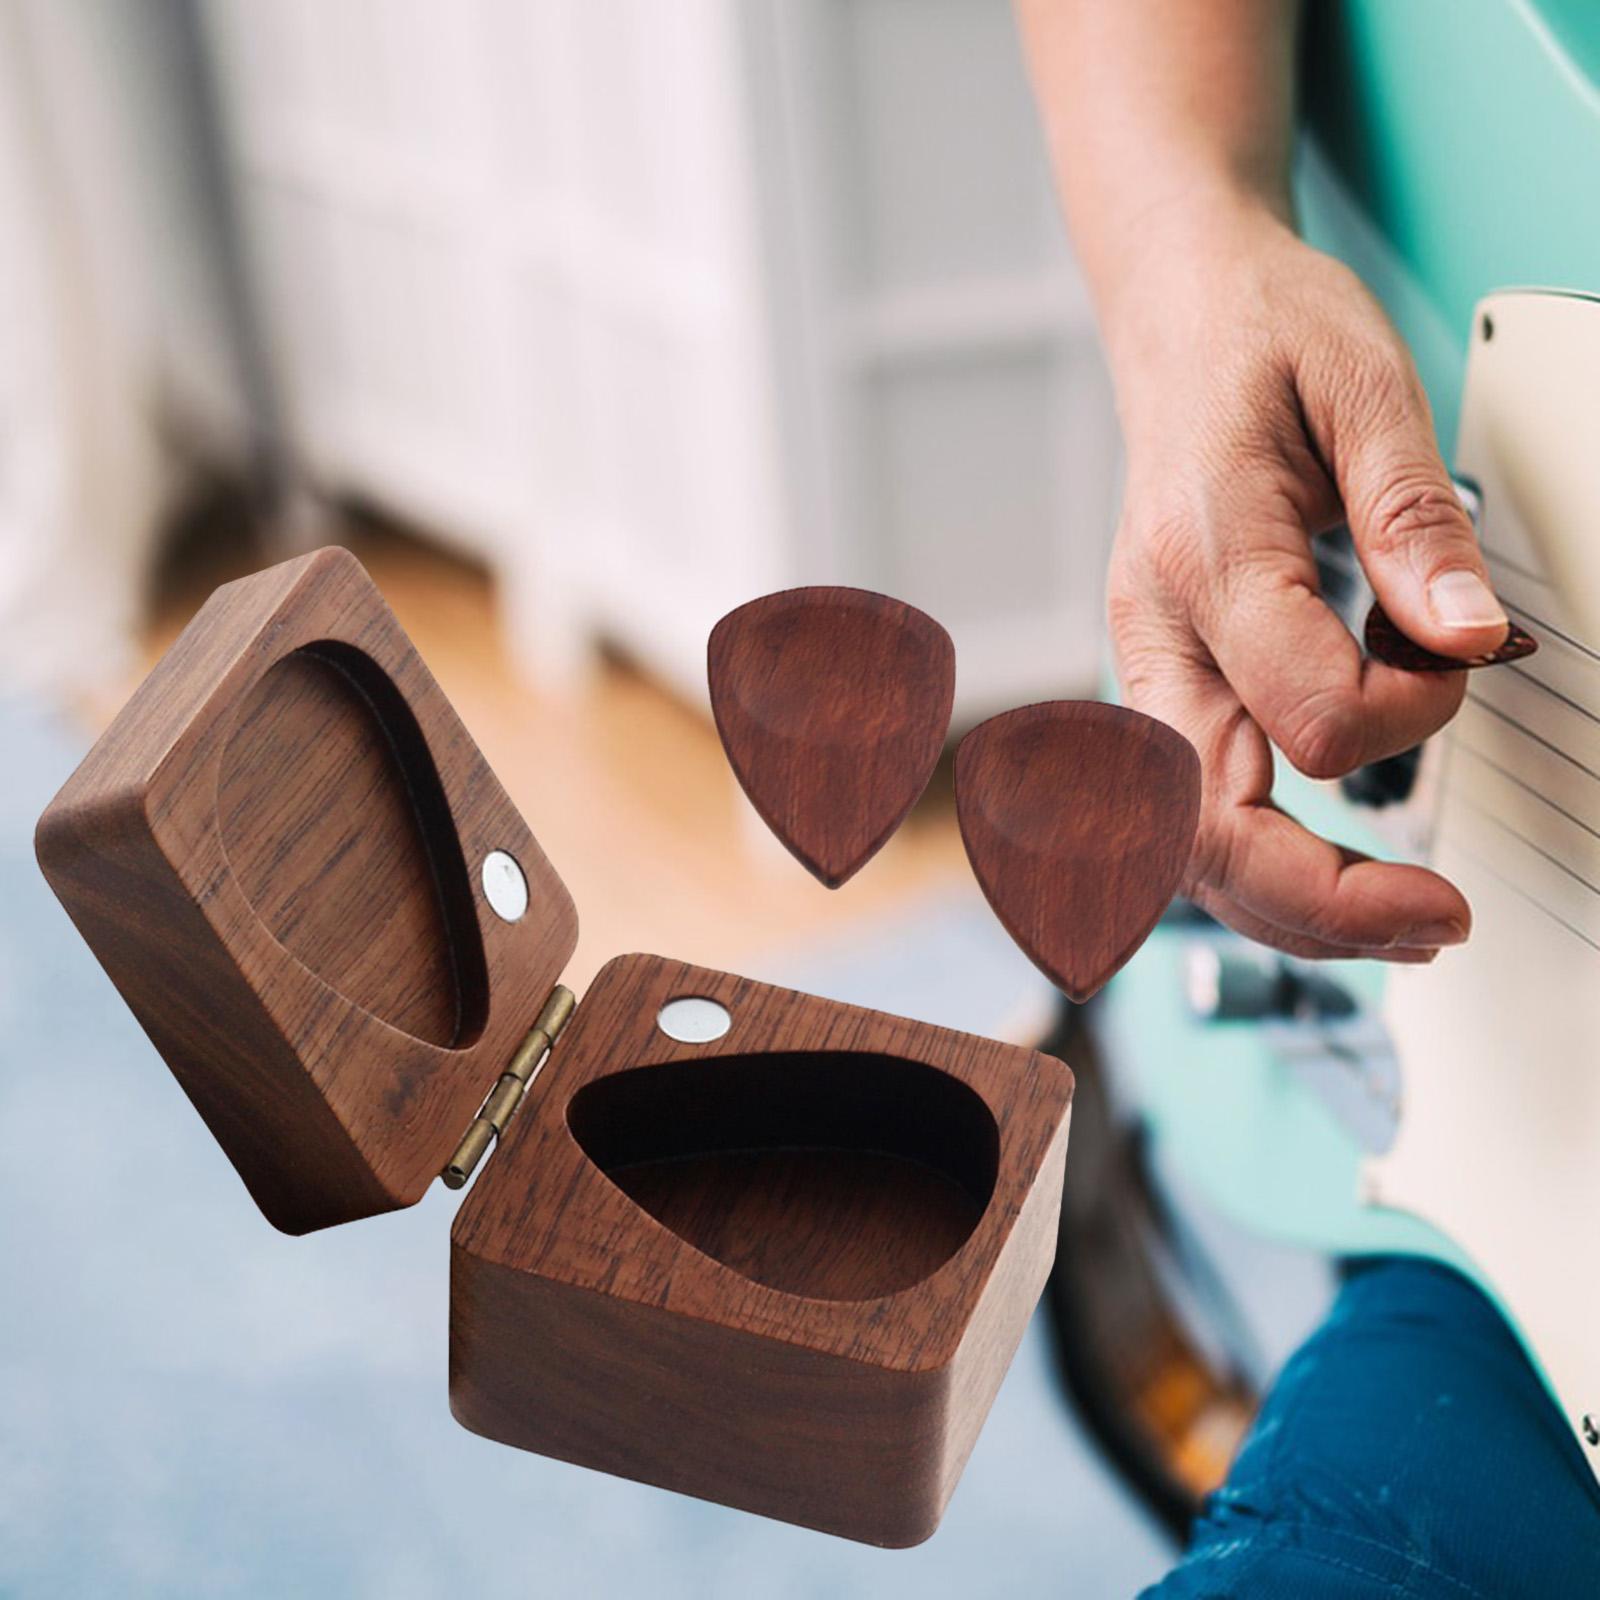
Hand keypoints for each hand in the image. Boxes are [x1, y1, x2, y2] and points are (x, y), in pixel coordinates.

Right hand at [1102, 206, 1508, 960]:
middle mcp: (1155, 634)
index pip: (1308, 715)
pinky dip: (1264, 866)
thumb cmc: (1260, 340)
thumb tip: (1471, 643)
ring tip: (1401, 920)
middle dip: (1327, 899)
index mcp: (1205, 557)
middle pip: (1211, 829)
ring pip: (1190, 849)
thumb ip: (1415, 522)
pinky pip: (1194, 816)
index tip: (1462, 656)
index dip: (1411, 716)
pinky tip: (1332, 875)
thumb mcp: (1366, 385)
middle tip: (1439, 920)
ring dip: (1294, 906)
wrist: (1176, 325)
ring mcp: (1147, 671)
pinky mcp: (1162, 689)